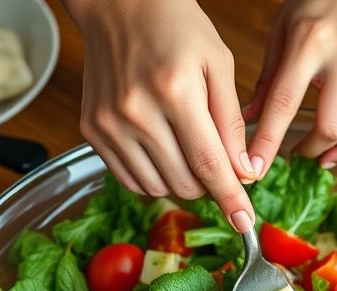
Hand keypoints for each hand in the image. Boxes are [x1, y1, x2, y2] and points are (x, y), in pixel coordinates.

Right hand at [66, 0, 256, 231]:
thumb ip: (232, 123)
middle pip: (184, 183)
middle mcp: (136, 113)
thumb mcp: (218, 64)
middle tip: (217, 163)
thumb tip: (243, 174)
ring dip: (181, 182)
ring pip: (157, 187)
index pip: (209, 165)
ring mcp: (109, 124)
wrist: (118, 5)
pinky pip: (130, 179)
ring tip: (188, 150)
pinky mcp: (92, 130)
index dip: (230, 199)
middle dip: (209, 185)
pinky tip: (163, 151)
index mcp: (175, 92)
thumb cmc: (175, 27)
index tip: (245, 223)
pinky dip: (154, 177)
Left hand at [244, 0, 336, 173]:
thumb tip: (245, 121)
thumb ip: (266, 80)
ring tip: (320, 158)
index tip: (254, 171)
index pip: (284, 102)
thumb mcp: (283, 33)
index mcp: (309, 43)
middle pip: (328, 125)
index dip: (268, 141)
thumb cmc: (317, 4)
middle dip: (305, 151)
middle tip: (289, 156)